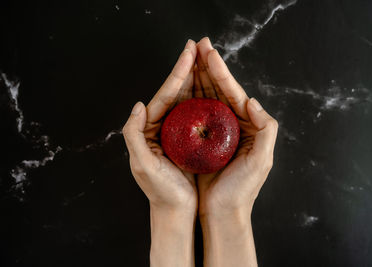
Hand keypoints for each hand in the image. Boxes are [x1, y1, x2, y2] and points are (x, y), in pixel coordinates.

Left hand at [122, 39, 198, 266]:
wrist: (176, 211)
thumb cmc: (160, 191)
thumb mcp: (142, 165)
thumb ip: (133, 134)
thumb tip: (139, 105)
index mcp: (150, 127)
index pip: (165, 94)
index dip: (178, 72)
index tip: (190, 52)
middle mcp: (162, 125)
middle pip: (177, 91)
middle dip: (189, 67)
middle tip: (200, 45)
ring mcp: (177, 131)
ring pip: (189, 98)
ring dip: (198, 78)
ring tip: (207, 58)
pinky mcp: (190, 139)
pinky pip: (198, 112)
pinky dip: (205, 97)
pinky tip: (214, 88)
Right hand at [195, 37, 278, 217]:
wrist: (222, 212)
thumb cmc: (242, 190)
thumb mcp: (261, 161)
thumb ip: (266, 130)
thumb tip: (252, 100)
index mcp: (249, 125)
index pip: (233, 93)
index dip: (221, 72)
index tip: (209, 53)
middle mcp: (233, 125)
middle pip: (218, 90)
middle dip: (207, 67)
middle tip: (197, 44)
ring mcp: (216, 131)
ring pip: (206, 97)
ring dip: (197, 77)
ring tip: (189, 57)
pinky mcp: (202, 140)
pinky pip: (195, 113)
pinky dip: (189, 98)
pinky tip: (182, 86)